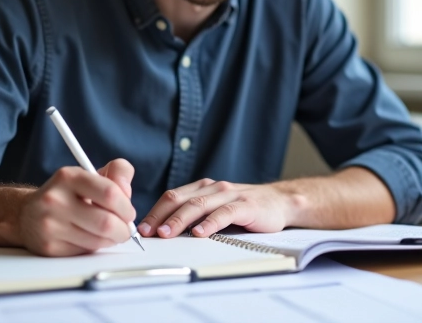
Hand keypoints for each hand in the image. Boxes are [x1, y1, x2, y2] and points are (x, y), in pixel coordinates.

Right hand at [15, 158, 136, 255]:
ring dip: (111, 240)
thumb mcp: (90, 175)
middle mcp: (55, 199)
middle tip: (124, 229)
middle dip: (123, 230)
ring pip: (98, 241)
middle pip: (106, 222)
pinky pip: (85, 252)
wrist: (26, 214)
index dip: (126, 207)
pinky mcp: (49, 247)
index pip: (110, 193)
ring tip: (109, 233)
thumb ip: (117, 173)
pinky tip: (91, 239)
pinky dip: (95, 248)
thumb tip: (127, 194)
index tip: (128, 212)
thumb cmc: (67, 194)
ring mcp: (50, 225)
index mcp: (68, 177)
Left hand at [137, 179, 297, 238]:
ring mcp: (229, 195)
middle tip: (147, 233)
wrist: (281, 203)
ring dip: (179, 220)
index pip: (171, 197)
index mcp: (202, 188)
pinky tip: (200, 234)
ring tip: (166, 233)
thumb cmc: (245, 210)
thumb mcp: (216, 209)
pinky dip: (210, 223)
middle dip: (160, 216)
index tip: (140, 229)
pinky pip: (224, 213)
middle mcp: (213, 188)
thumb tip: (164, 232)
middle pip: (180, 199)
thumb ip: (195, 215)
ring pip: (198, 205)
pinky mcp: (246, 206)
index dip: (154, 212)